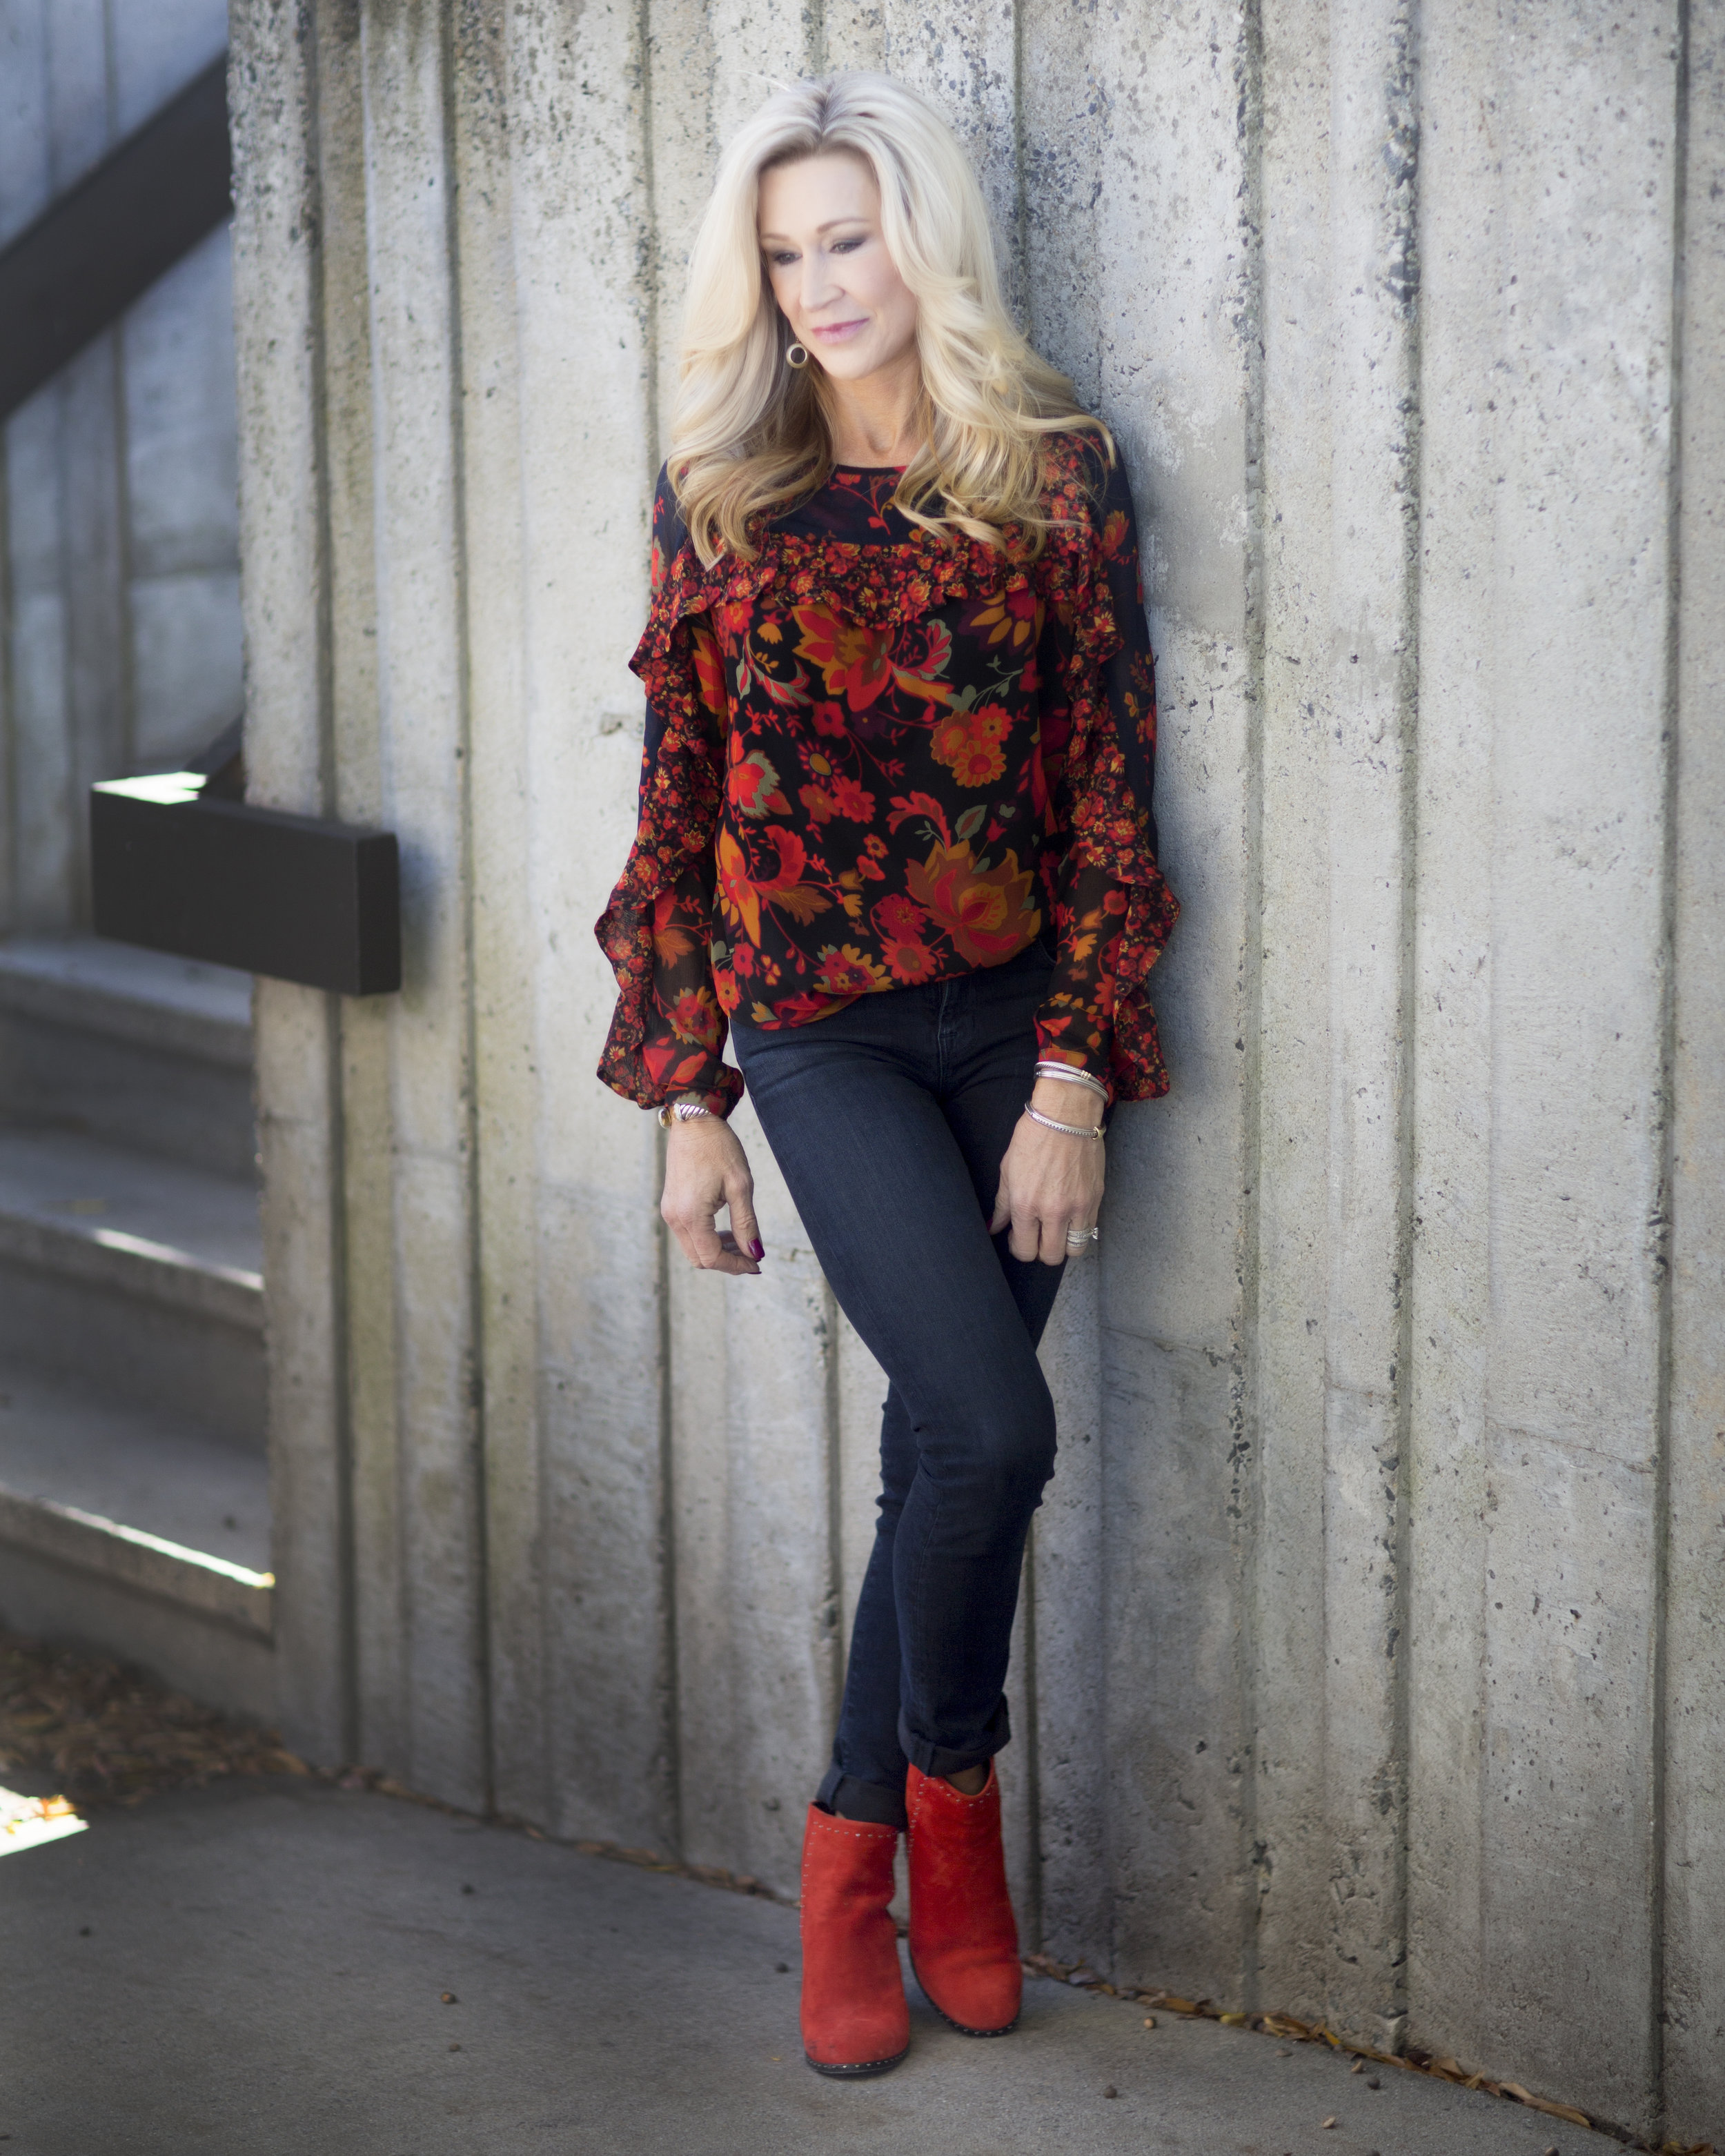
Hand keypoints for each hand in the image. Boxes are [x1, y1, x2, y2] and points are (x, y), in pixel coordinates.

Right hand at [660, 1112, 764, 1276]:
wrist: (694, 1121)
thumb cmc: (719, 1148)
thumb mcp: (740, 1186)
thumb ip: (746, 1224)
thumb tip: (755, 1254)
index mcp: (691, 1215)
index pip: (712, 1257)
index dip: (736, 1266)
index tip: (757, 1264)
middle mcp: (674, 1218)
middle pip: (699, 1259)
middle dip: (726, 1261)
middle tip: (751, 1255)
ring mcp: (669, 1211)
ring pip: (692, 1249)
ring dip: (716, 1250)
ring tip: (740, 1239)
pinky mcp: (669, 1204)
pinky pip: (687, 1234)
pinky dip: (706, 1238)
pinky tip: (724, 1228)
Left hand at [989, 1077, 1105, 1264]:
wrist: (1066, 1115)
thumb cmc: (1032, 1137)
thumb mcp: (1007, 1170)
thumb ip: (1002, 1204)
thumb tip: (995, 1227)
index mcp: (1026, 1204)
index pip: (1024, 1250)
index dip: (1019, 1249)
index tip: (1018, 1238)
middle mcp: (1053, 1211)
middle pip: (1050, 1256)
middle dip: (1041, 1251)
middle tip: (1037, 1235)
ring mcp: (1078, 1207)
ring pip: (1074, 1250)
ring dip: (1063, 1245)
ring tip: (1056, 1230)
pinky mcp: (1095, 1199)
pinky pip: (1089, 1230)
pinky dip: (1079, 1230)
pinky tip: (1070, 1216)